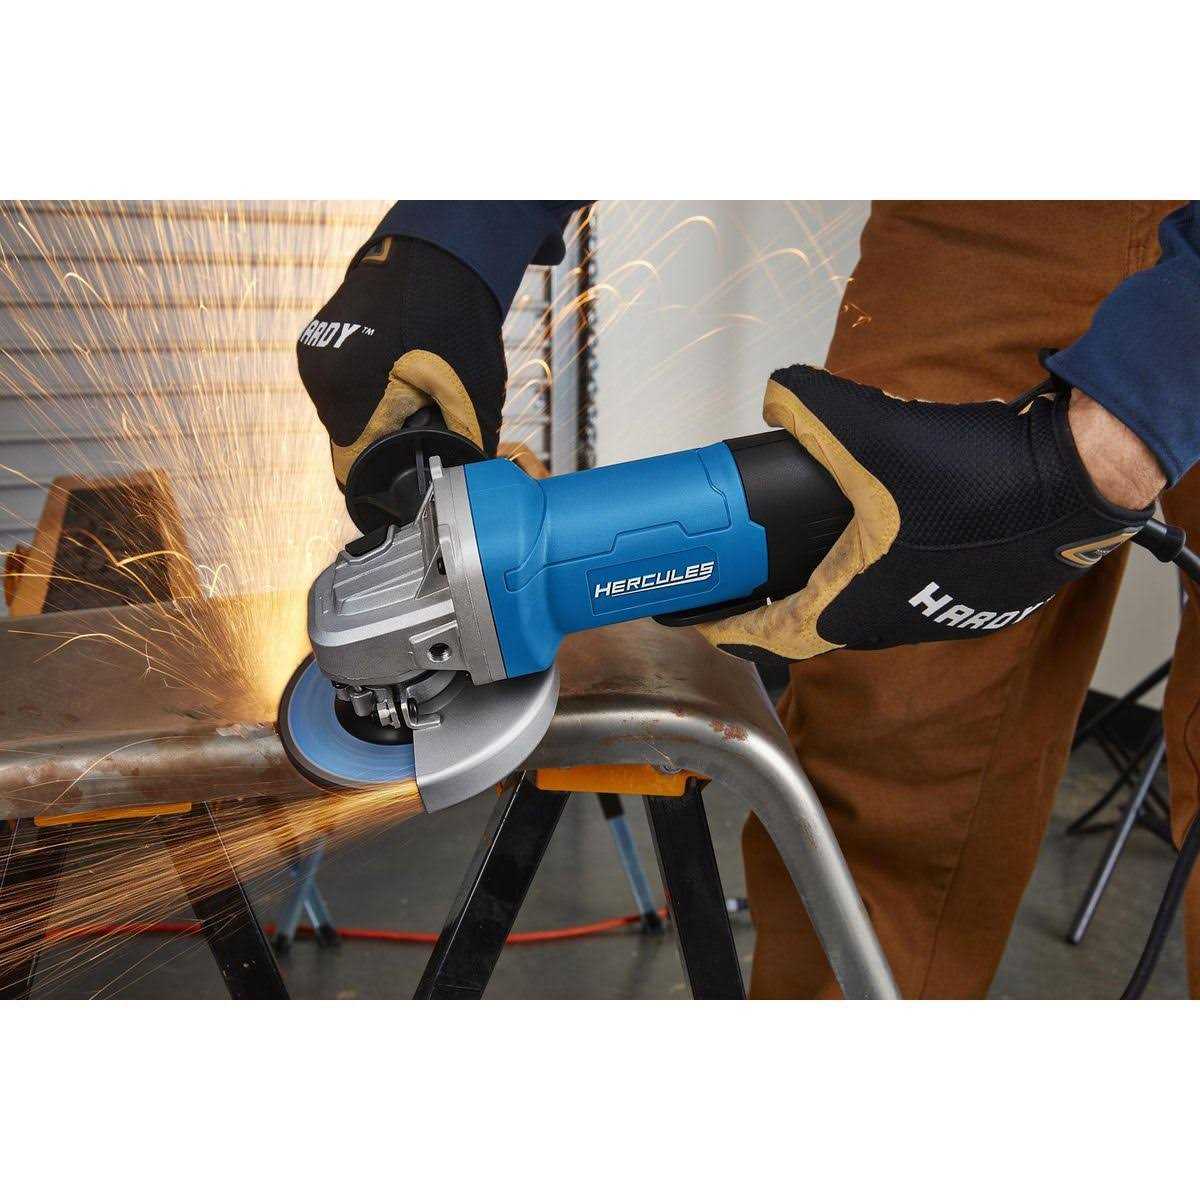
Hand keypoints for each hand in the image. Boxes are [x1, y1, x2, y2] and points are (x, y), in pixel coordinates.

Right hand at [297, 236, 505, 487]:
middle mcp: (321, 378)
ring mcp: (314, 358)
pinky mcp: (316, 343)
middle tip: (421, 428)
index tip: (406, 477)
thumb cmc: (458, 324)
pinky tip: (394, 370)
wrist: (438, 256)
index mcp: (351, 394)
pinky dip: (366, 390)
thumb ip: (460, 447)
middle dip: (383, 444)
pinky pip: (340, 388)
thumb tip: (457, 481)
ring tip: (412, 393)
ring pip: (343, 417)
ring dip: (374, 417)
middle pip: (347, 442)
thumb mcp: (474, 397)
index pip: (352, 466)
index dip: (384, 477)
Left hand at [698, 366, 1154, 661]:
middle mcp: (887, 624)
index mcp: (851, 604)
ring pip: (856, 612)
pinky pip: (899, 596)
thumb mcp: (874, 432)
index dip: (726, 627)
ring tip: (801, 556)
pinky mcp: (966, 600)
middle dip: (771, 603)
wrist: (1076, 485)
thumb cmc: (980, 480)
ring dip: (824, 588)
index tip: (700, 620)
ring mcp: (930, 617)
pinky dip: (871, 576)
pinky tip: (874, 539)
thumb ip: (812, 410)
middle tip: (744, 579)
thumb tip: (777, 397)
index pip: (767, 633)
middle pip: (809, 624)